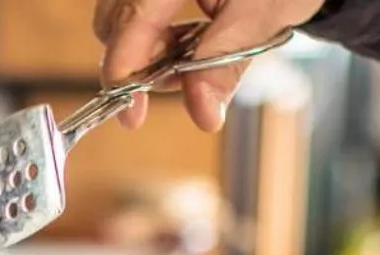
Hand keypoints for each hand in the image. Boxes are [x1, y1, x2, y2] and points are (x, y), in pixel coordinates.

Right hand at [93, 0, 322, 130]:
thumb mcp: (264, 14)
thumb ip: (225, 62)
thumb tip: (202, 114)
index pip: (135, 15)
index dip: (125, 68)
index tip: (132, 113)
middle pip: (114, 20)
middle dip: (140, 61)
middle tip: (184, 77)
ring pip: (120, 23)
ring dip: (151, 53)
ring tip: (195, 55)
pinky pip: (137, 17)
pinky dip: (159, 39)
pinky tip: (191, 40)